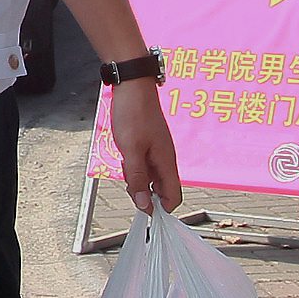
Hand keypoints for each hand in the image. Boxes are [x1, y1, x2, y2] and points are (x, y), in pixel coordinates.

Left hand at [107, 75, 181, 216]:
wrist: (132, 87)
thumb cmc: (133, 115)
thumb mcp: (131, 151)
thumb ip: (138, 179)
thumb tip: (145, 206)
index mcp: (167, 162)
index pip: (174, 197)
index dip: (161, 208)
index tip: (143, 210)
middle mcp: (166, 159)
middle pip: (160, 189)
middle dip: (143, 192)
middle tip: (127, 179)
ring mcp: (157, 151)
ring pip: (150, 177)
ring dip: (136, 177)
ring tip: (124, 161)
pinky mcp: (149, 145)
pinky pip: (143, 164)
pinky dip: (133, 165)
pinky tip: (124, 154)